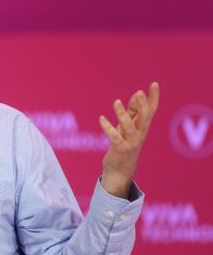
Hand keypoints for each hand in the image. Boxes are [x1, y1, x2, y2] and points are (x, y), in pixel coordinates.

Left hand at [98, 82, 159, 197]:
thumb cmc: (124, 145)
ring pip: (129, 127)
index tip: (154, 84)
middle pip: (145, 118)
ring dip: (123, 114)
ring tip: (116, 102)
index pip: (152, 110)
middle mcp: (140, 134)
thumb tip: (136, 95)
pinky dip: (108, 127)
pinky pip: (114, 137)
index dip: (154, 97)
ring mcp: (131, 142)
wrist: (120, 170)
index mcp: (143, 127)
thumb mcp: (129, 128)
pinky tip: (101, 118)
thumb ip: (133, 112)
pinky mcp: (120, 149)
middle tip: (139, 92)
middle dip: (142, 105)